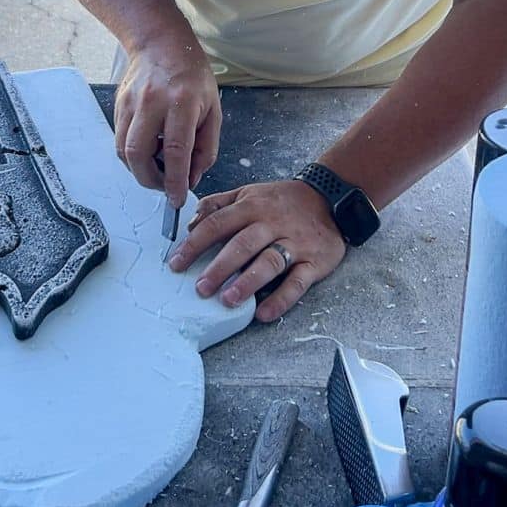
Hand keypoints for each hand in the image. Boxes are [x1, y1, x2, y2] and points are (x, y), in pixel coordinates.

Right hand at [114, 40, 221, 207]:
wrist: (161, 45)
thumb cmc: (193, 78)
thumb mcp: (213, 110)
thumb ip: (206, 148)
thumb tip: (192, 179)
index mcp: (181, 102)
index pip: (175, 150)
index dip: (174, 180)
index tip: (177, 198)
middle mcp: (152, 102)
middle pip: (138, 154)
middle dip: (150, 180)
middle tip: (164, 186)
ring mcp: (130, 103)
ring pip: (123, 151)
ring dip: (139, 170)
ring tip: (157, 167)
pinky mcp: (118, 106)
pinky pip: (120, 140)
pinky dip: (132, 154)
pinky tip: (148, 148)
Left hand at [168, 181, 346, 321]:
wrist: (331, 197)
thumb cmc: (283, 200)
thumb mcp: (249, 193)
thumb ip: (218, 204)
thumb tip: (191, 222)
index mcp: (252, 206)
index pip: (217, 224)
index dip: (195, 244)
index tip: (176, 263)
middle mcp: (271, 223)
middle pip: (242, 244)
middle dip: (219, 267)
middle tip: (200, 288)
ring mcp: (295, 242)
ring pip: (269, 262)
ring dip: (247, 282)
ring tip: (227, 300)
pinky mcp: (315, 261)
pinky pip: (298, 282)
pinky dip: (281, 299)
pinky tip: (263, 313)